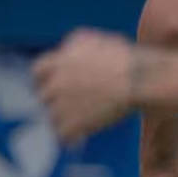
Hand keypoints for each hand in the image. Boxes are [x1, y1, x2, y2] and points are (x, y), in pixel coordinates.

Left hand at [33, 28, 136, 143]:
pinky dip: (73, 136)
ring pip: (53, 117)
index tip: (58, 83)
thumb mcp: (95, 40)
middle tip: (77, 102)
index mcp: (58, 62)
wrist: (139, 80)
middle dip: (58, 99)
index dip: (48, 78)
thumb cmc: (123, 57)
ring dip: (66, 118)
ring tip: (85, 118)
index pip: (38, 72)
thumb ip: (73, 47)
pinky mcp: (70, 126)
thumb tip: (65, 54)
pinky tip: (85, 133)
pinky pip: (63, 135)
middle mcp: (54, 84)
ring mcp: (60, 106)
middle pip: (45, 96)